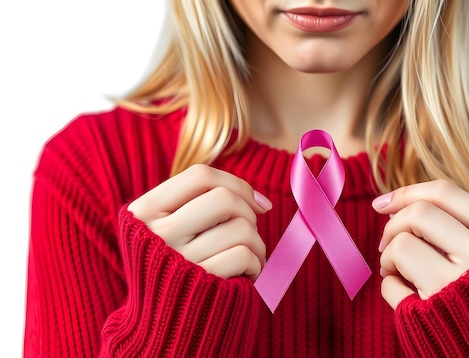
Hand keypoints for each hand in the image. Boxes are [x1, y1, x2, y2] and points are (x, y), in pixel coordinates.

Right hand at [128, 164, 272, 279]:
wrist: (159, 326)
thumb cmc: (176, 269)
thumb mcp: (168, 229)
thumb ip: (202, 204)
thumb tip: (262, 201)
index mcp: (144, 211)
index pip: (200, 175)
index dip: (236, 183)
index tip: (255, 202)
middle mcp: (156, 233)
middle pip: (224, 198)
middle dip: (248, 213)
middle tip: (247, 233)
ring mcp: (178, 259)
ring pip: (241, 227)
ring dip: (257, 243)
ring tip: (247, 258)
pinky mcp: (201, 283)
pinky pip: (245, 255)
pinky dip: (256, 264)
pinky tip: (246, 275)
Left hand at [373, 179, 468, 308]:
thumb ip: (456, 223)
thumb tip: (393, 203)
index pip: (443, 192)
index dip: (406, 193)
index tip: (383, 203)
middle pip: (419, 213)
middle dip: (393, 225)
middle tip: (388, 243)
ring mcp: (459, 280)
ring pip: (402, 244)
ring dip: (387, 254)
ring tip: (393, 267)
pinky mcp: (435, 307)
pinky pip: (392, 283)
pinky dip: (388, 283)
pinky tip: (403, 291)